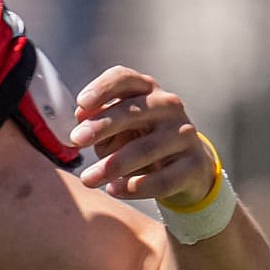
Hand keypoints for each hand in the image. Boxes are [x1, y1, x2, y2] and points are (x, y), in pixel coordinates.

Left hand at [69, 68, 218, 209]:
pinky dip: (134, 187)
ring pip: (145, 149)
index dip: (103, 88)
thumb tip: (81, 117)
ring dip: (112, 166)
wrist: (185, 168)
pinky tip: (114, 190)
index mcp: (146, 91)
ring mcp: (184, 135)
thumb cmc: (140, 141)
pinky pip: (162, 179)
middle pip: (133, 111)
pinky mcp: (194, 165)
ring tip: (87, 179)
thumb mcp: (116, 128)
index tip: (81, 103)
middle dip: (102, 125)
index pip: (125, 79)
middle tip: (76, 140)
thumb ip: (97, 120)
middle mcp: (168, 107)